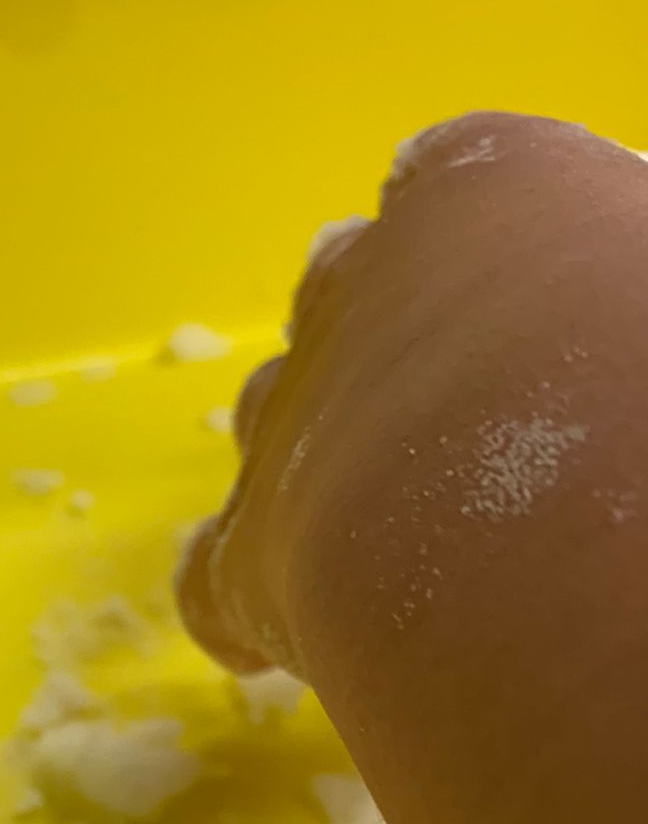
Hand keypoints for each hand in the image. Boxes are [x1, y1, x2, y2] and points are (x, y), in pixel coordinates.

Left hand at [175, 112, 647, 684]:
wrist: (575, 536)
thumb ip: (627, 278)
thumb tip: (621, 334)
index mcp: (493, 196)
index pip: (472, 175)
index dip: (496, 236)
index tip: (535, 287)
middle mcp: (365, 282)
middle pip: (352, 289)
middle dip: (394, 344)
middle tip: (468, 430)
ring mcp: (288, 417)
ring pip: (276, 416)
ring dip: (319, 462)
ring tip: (394, 534)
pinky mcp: (245, 554)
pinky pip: (217, 577)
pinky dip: (243, 607)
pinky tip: (284, 648)